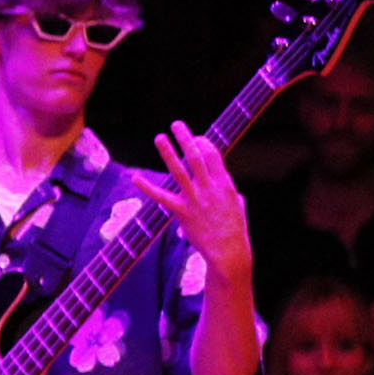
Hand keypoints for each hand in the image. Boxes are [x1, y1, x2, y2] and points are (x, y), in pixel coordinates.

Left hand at [125, 121, 250, 280]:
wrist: (228, 250)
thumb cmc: (235, 229)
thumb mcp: (238, 206)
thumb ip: (232, 195)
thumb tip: (234, 194)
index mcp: (225, 183)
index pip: (214, 155)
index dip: (204, 143)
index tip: (196, 136)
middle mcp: (210, 188)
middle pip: (196, 157)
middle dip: (186, 138)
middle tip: (176, 124)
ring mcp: (195, 199)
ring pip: (179, 171)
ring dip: (168, 152)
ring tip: (159, 137)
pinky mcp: (182, 212)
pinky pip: (162, 197)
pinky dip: (147, 187)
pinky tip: (135, 177)